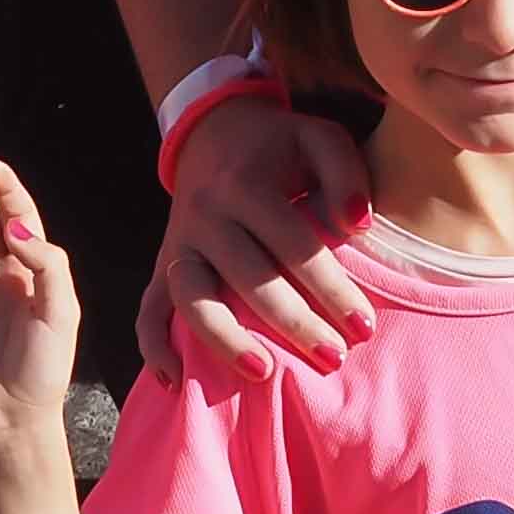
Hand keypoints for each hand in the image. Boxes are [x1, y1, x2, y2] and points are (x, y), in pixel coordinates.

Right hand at [149, 93, 375, 382]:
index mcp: (245, 185)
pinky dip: (154, 346)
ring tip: (264, 374)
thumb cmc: (280, 146)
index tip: (365, 327)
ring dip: (226, 340)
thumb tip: (357, 225)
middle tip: (333, 358)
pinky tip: (175, 381)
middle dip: (294, 323)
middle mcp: (206, 217)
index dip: (331, 288)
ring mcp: (178, 245)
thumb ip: (345, 173)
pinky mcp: (162, 266)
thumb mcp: (318, 138)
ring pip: (193, 299)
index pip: (294, 245)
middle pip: (249, 279)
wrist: (214, 133)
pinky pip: (148, 310)